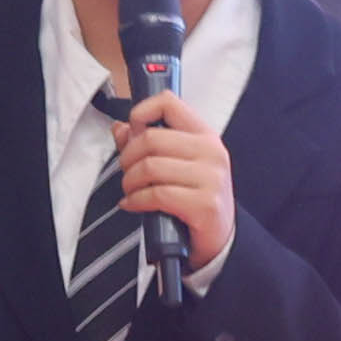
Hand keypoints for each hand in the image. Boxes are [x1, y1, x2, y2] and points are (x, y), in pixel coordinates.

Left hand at [112, 92, 234, 267]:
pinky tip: (133, 205)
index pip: (168, 102)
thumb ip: (148, 143)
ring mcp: (210, 177)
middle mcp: (211, 151)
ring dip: (130, 182)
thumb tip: (120, 127)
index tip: (133, 134)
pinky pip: (156, 194)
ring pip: (150, 167)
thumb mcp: (177, 165)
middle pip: (151, 139)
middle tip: (127, 172)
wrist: (220, 238)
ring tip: (130, 191)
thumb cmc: (195, 197)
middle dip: (128, 157)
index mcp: (204, 135)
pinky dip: (136, 201)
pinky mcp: (204, 204)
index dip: (141, 113)